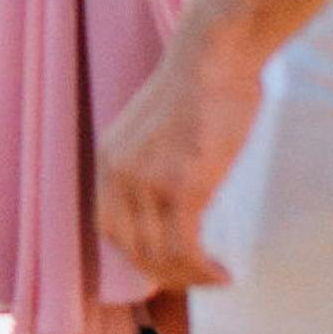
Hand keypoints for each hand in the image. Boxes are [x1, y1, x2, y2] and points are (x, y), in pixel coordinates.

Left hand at [94, 30, 260, 293]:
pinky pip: (185, 248)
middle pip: (130, 248)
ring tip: (215, 278)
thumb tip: (175, 193)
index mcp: (109, 157)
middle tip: (197, 277)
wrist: (213, 55)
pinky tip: (224, 273)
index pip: (108, 227)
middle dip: (164, 272)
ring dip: (188, 277)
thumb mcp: (158, 126)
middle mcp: (118, 174)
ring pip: (158, 255)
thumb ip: (154, 159)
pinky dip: (202, 271)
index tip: (167, 264)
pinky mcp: (182, 187)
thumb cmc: (200, 84)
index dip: (135, 254)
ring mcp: (148, 182)